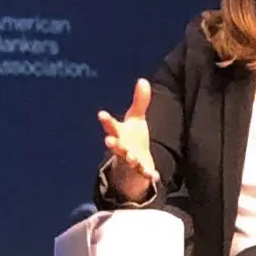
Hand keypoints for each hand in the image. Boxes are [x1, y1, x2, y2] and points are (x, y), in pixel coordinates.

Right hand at [98, 78, 158, 201]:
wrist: (134, 162)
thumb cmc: (132, 137)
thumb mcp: (136, 118)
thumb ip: (140, 101)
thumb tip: (143, 79)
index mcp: (119, 133)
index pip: (111, 125)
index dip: (106, 120)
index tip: (101, 114)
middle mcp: (122, 147)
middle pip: (116, 145)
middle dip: (113, 143)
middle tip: (108, 140)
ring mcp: (131, 160)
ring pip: (128, 160)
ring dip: (130, 158)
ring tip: (132, 157)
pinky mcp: (141, 171)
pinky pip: (145, 174)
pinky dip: (149, 175)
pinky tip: (154, 176)